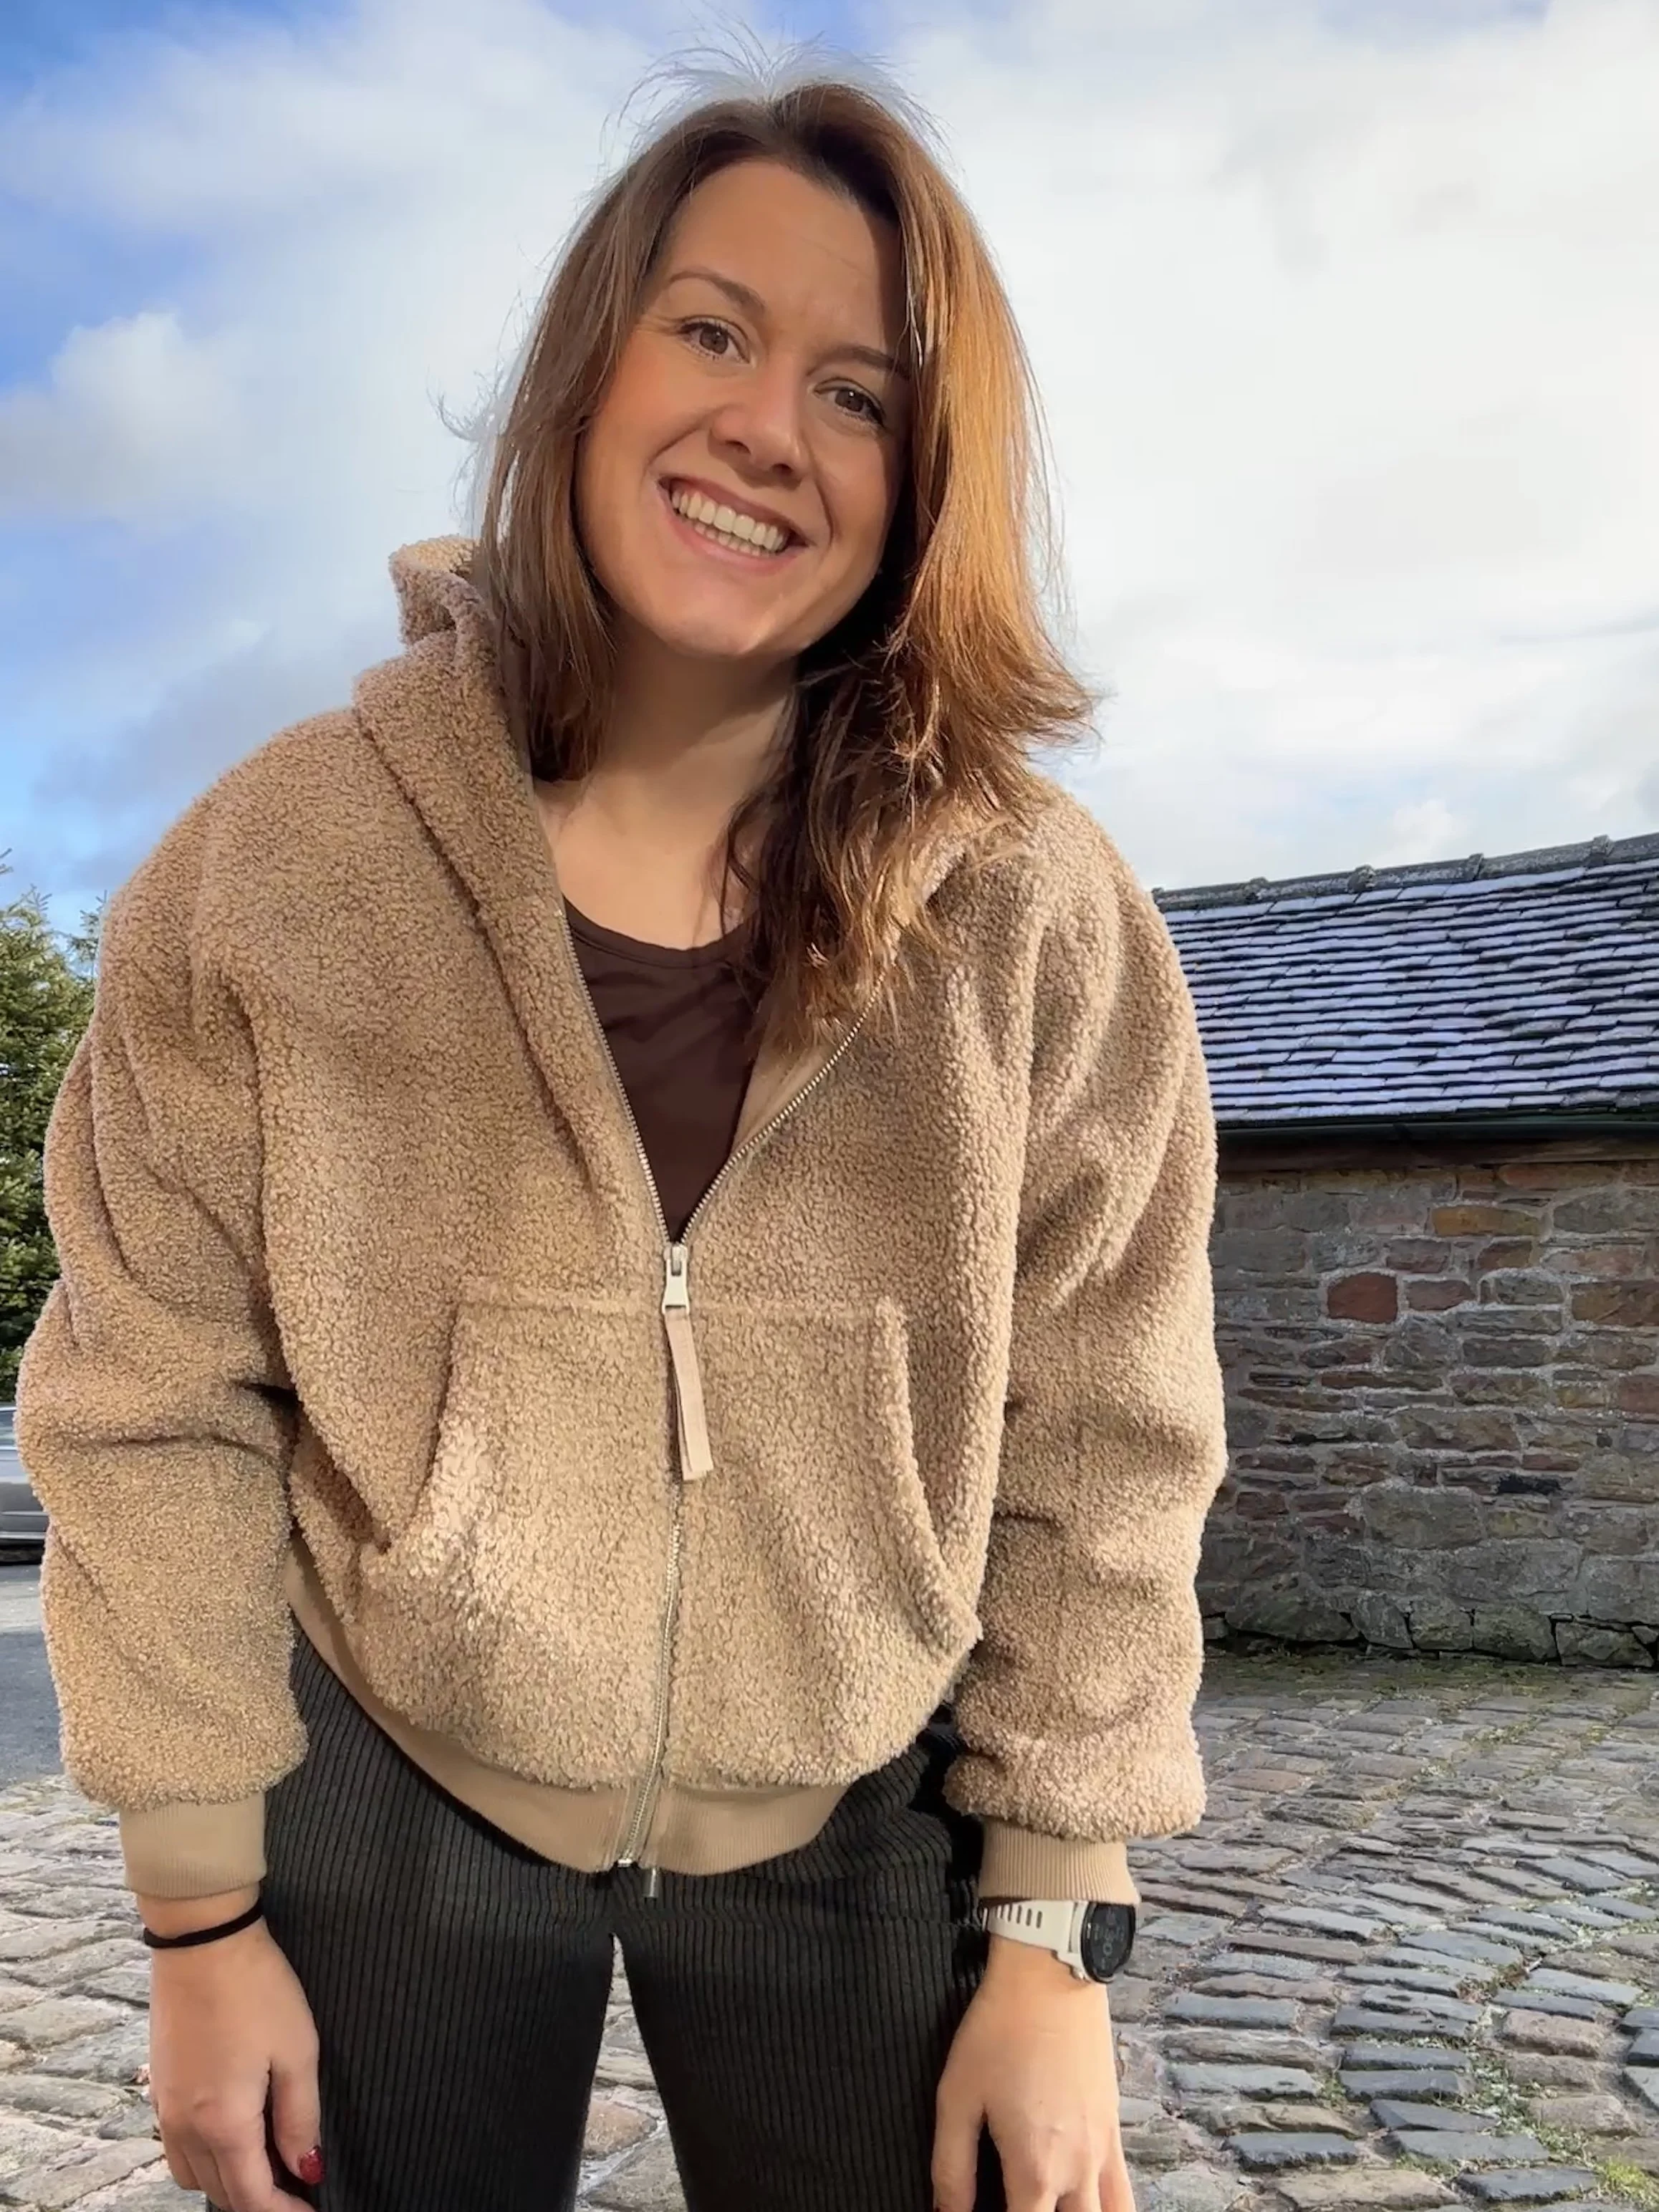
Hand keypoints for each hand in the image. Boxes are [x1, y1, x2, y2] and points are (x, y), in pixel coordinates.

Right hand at [142, 1891, 321, 2210]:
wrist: (202, 1941)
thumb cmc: (258, 1990)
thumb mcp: (298, 2051)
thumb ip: (301, 2117)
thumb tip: (307, 2168)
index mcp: (223, 2123)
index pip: (250, 2197)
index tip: (311, 2209)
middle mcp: (186, 2127)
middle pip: (219, 2193)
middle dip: (257, 2202)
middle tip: (296, 2188)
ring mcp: (165, 2108)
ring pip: (192, 2175)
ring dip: (227, 2182)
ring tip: (267, 2164)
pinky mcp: (159, 2086)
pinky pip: (178, 2147)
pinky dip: (205, 2158)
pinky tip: (234, 2134)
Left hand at [933, 1936, 1133, 2211]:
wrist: (1051, 1975)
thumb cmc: (998, 2033)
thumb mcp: (957, 2098)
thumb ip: (951, 2170)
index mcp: (1034, 2171)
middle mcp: (1077, 2172)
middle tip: (1019, 2204)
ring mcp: (1103, 2151)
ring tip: (1053, 2206)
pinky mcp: (1114, 2126)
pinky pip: (1124, 2192)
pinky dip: (1109, 2209)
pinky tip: (1085, 2202)